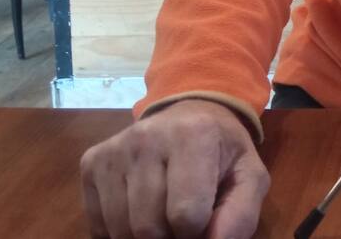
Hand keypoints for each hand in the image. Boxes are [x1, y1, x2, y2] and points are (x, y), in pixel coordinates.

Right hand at [80, 98, 268, 238]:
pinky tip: (139, 209)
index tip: (204, 218)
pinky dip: (120, 231)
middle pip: (149, 227)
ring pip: (121, 230)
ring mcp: (114, 150)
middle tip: (182, 221)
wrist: (190, 114)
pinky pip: (97, 224)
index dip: (198, 231)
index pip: (186, 215)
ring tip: (163, 214)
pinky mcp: (92, 162)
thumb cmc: (222, 151)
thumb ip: (239, 215)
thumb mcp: (248, 177)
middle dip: (169, 237)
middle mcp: (147, 137)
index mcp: (193, 134)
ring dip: (145, 236)